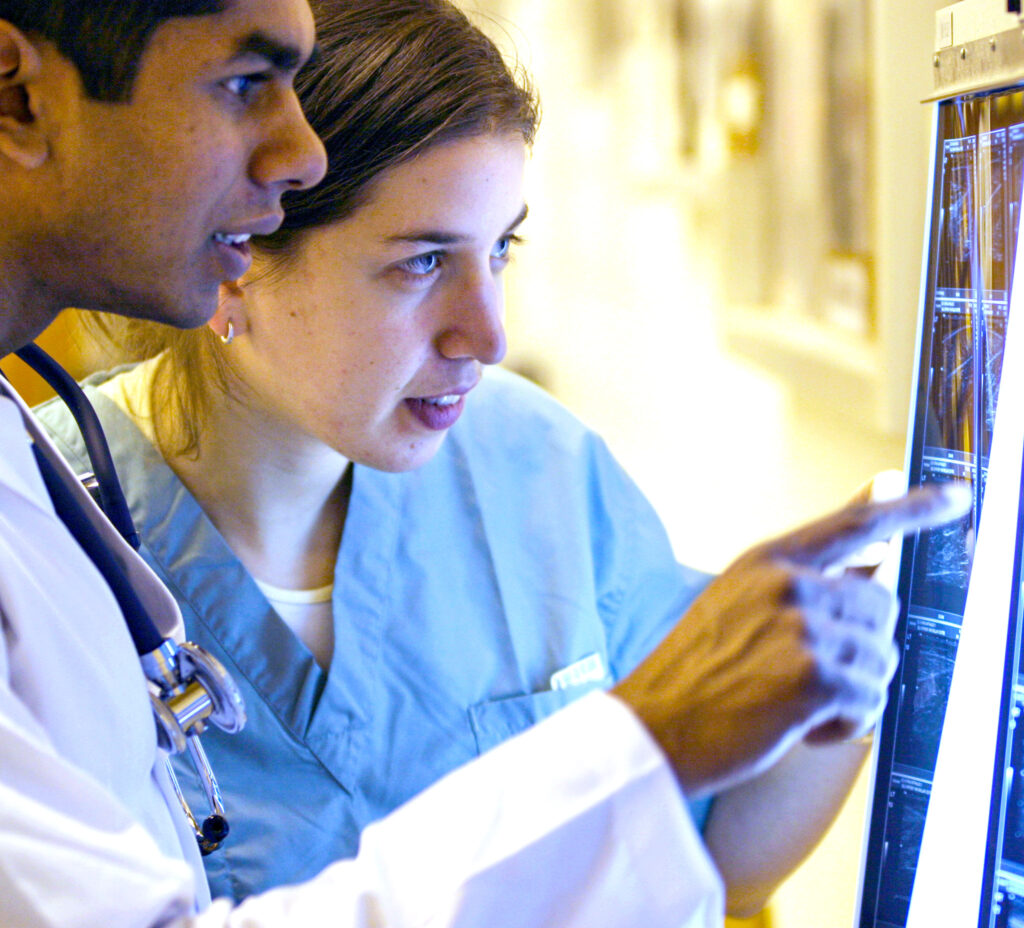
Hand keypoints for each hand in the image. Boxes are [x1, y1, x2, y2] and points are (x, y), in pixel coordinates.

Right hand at [612, 482, 970, 797]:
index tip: (955, 497)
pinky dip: (845, 725)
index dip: (913, 508)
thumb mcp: (738, 603)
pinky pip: (871, 702)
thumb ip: (805, 575)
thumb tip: (872, 553)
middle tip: (812, 676)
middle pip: (882, 608)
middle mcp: (788, 584)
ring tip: (795, 702)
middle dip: (861, 649)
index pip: (856, 523)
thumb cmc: (693, 673)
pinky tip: (800, 726)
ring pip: (881, 660)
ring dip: (851, 692)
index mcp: (768, 560)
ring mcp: (801, 628)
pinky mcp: (813, 678)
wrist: (651, 725)